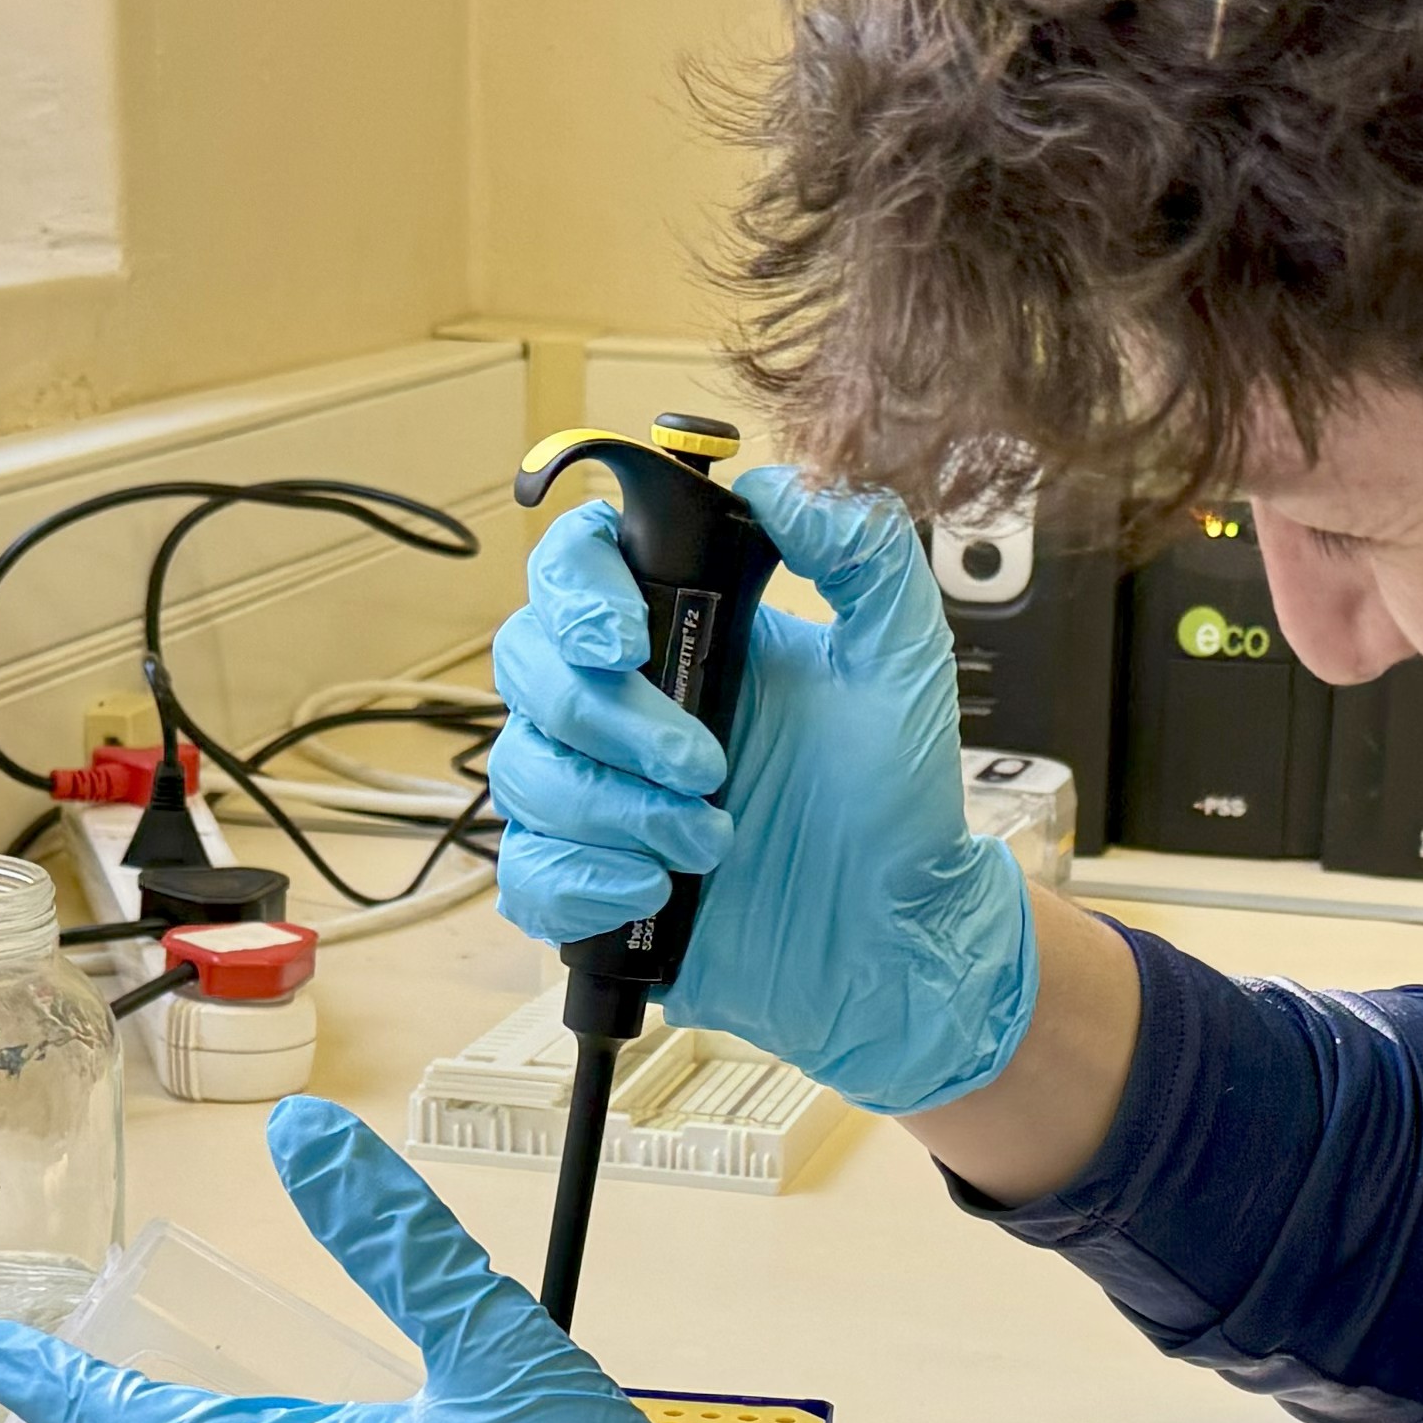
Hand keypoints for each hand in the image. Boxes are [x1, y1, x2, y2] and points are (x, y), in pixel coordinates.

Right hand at [485, 458, 1039, 1114]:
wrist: (897, 936)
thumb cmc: (897, 801)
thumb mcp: (902, 663)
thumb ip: (862, 555)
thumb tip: (780, 486)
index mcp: (684, 633)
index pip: (574, 565)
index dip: (575, 592)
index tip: (625, 643)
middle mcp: (625, 704)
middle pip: (526, 665)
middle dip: (606, 719)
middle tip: (705, 766)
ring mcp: (597, 795)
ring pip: (520, 770)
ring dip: (615, 810)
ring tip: (712, 841)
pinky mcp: (587, 885)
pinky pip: (525, 873)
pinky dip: (583, 882)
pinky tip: (656, 892)